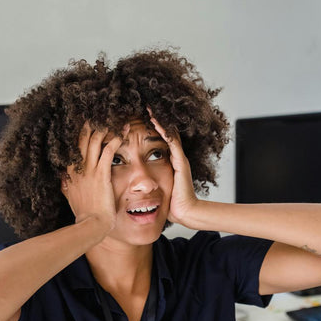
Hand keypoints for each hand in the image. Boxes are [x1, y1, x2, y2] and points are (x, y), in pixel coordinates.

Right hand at [62, 122, 128, 232]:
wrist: (90, 226)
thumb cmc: (85, 215)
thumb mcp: (71, 198)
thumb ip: (67, 187)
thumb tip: (63, 181)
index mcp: (71, 172)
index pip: (74, 146)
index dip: (81, 133)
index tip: (88, 123)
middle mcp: (78, 168)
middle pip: (83, 138)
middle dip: (92, 124)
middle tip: (101, 113)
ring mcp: (89, 170)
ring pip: (95, 140)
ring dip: (106, 127)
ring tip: (115, 116)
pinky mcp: (101, 175)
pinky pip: (109, 151)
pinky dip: (116, 138)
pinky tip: (123, 130)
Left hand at [147, 109, 198, 224]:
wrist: (185, 213)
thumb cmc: (171, 205)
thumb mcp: (157, 191)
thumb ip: (149, 184)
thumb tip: (135, 186)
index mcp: (169, 163)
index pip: (159, 141)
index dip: (150, 130)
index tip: (138, 120)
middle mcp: (175, 158)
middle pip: (165, 134)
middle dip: (155, 121)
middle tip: (144, 107)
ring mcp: (179, 159)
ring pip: (169, 134)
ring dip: (158, 121)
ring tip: (149, 109)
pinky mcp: (180, 162)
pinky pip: (171, 142)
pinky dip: (163, 130)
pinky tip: (154, 120)